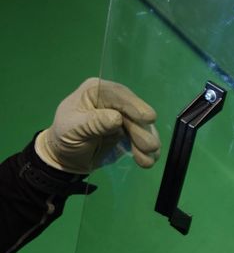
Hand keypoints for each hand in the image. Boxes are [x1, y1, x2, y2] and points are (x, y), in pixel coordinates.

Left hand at [35, 78, 160, 173]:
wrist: (66, 159)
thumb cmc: (64, 138)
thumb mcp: (71, 129)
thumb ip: (93, 123)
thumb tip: (116, 118)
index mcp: (96, 92)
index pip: (118, 94)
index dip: (134, 105)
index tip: (148, 118)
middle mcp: (113, 101)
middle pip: (134, 112)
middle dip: (142, 130)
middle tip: (150, 147)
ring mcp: (124, 116)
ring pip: (141, 126)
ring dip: (147, 142)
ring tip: (147, 160)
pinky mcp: (130, 131)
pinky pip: (142, 138)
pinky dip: (147, 150)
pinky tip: (149, 160)